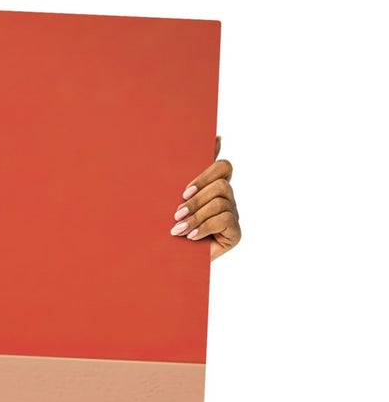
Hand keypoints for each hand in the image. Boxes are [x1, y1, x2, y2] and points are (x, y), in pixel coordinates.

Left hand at [170, 134, 240, 260]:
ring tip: (177, 229)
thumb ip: (180, 174)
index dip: (206, 174)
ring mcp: (233, 214)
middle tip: (176, 213)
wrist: (168, 262)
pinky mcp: (235, 233)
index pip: (223, 166)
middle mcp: (226, 198)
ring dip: (195, 216)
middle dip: (196, 199)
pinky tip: (191, 237)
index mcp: (213, 187)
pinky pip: (225, 220)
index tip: (184, 191)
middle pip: (221, 184)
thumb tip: (205, 140)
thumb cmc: (167, 228)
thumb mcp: (169, 201)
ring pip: (220, 202)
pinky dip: (204, 227)